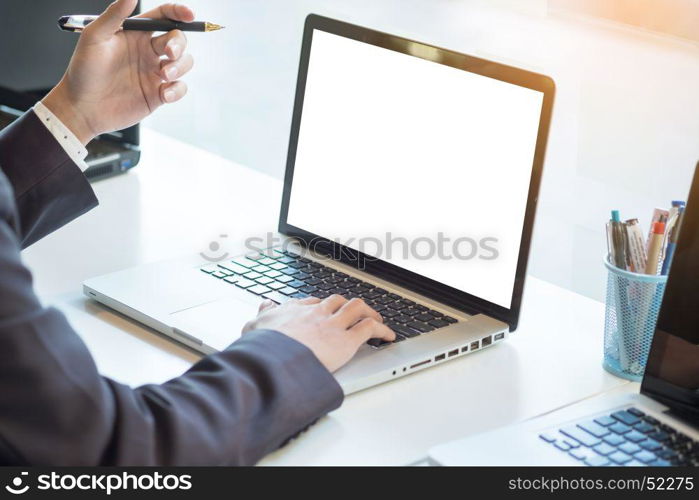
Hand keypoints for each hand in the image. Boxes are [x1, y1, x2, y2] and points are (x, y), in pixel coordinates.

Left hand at [41, 0, 195, 143]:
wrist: (82, 107)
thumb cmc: (83, 71)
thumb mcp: (94, 37)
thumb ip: (114, 15)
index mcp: (135, 34)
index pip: (163, 17)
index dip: (178, 12)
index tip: (188, 14)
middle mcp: (148, 52)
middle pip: (178, 39)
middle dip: (179, 44)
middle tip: (169, 53)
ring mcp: (154, 73)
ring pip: (184, 63)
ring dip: (180, 66)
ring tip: (164, 75)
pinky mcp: (158, 95)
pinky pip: (179, 88)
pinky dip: (177, 90)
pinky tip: (164, 94)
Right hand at [243, 295, 395, 372]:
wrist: (272, 359)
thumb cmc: (262, 348)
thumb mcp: (253, 327)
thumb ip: (262, 315)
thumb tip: (265, 305)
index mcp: (294, 310)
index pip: (314, 302)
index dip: (324, 306)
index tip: (328, 311)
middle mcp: (316, 313)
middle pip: (338, 301)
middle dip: (348, 306)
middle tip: (355, 314)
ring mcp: (332, 325)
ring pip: (357, 308)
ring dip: (369, 312)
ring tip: (376, 320)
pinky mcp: (346, 340)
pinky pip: (370, 328)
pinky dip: (382, 330)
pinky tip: (388, 336)